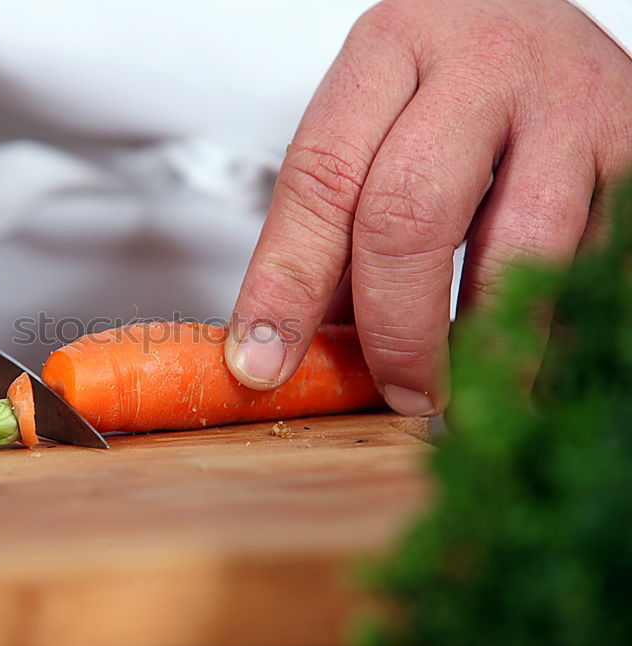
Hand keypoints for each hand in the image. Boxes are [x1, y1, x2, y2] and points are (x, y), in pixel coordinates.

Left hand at [226, 0, 630, 414]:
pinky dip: (554, 326)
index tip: (264, 363)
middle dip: (395, 329)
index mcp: (389, 49)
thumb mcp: (374, 130)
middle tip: (399, 393)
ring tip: (464, 391)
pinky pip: (595, 262)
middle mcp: (482, 63)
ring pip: (522, 249)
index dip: (286, 286)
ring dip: (486, 344)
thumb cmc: (442, 89)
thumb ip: (337, 233)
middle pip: (411, 215)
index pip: (321, 181)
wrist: (542, 19)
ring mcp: (573, 100)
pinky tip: (525, 355)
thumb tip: (297, 347)